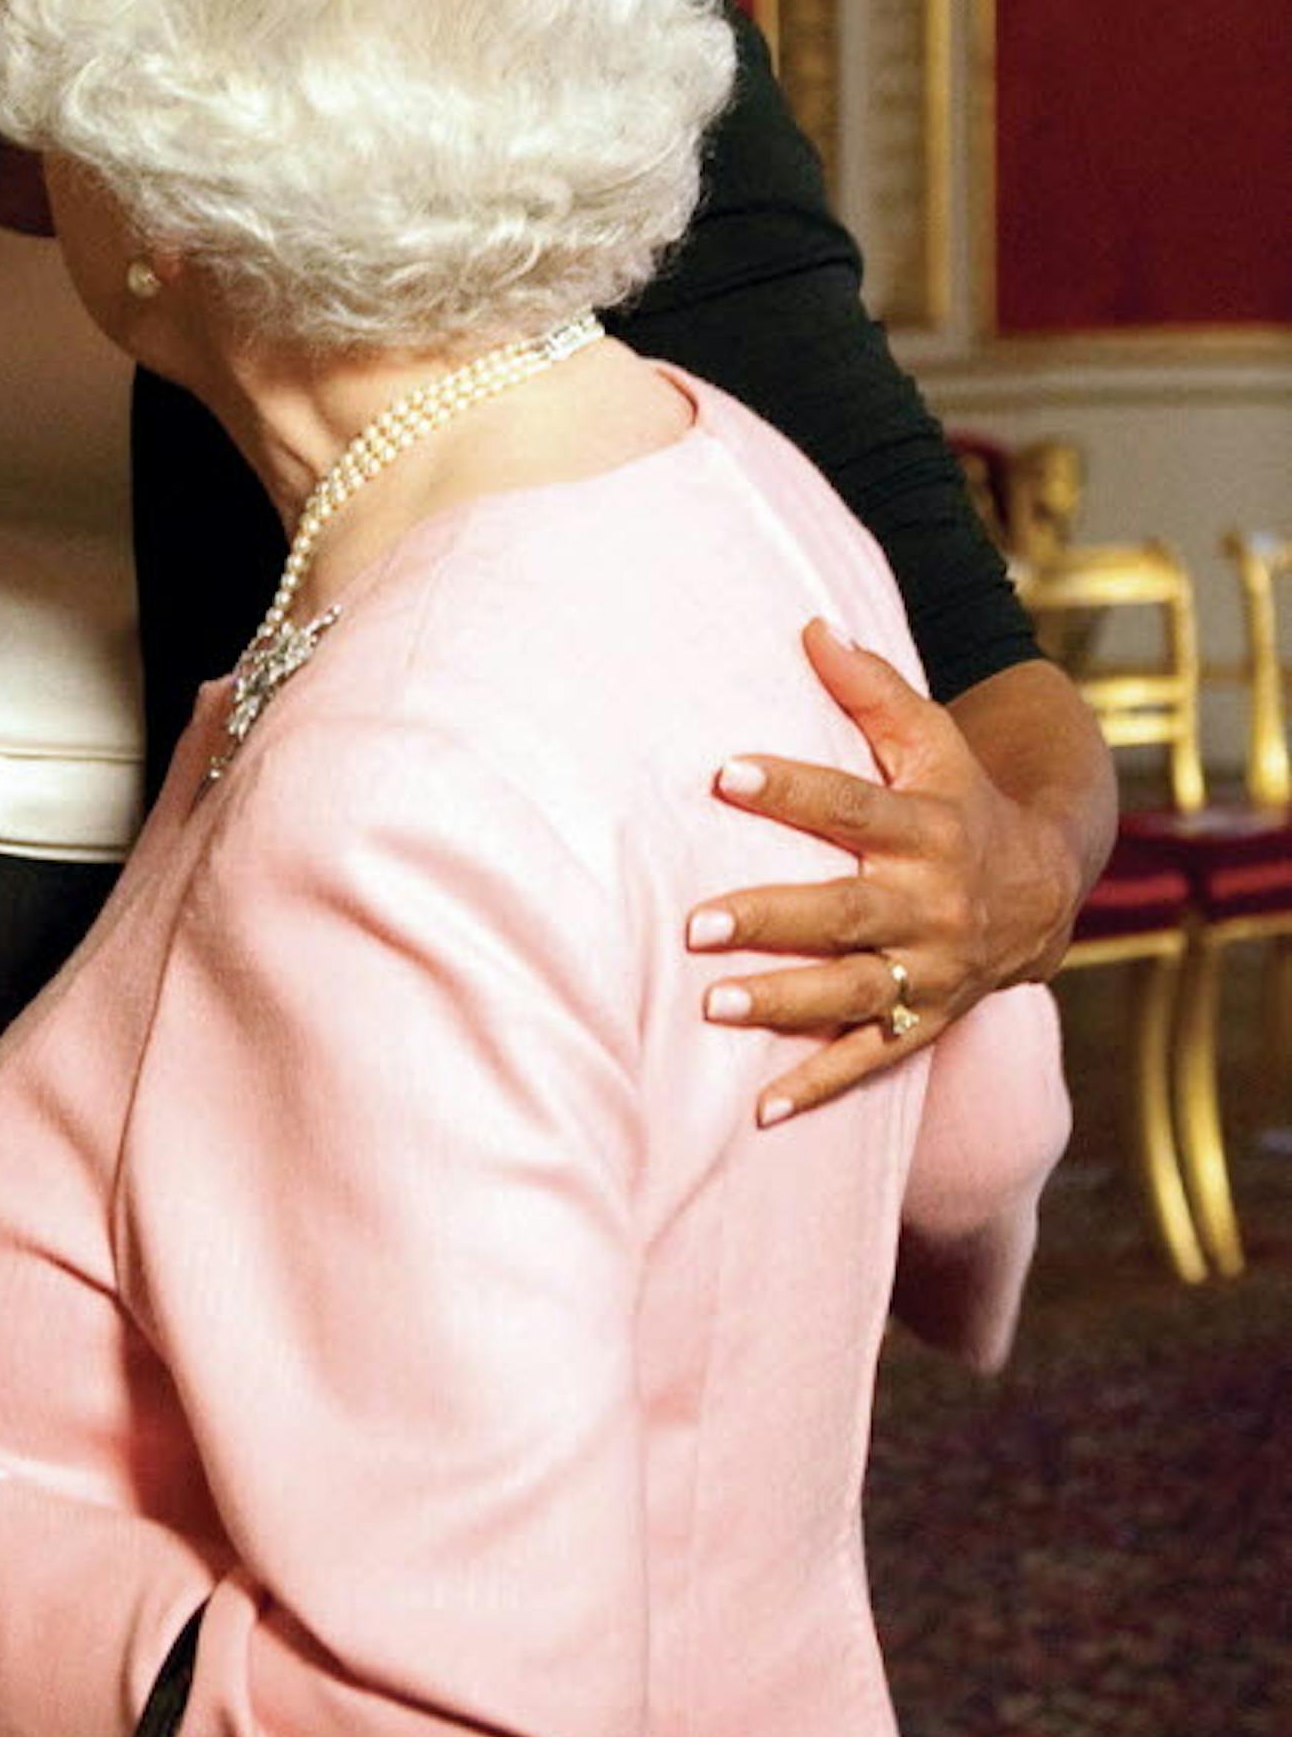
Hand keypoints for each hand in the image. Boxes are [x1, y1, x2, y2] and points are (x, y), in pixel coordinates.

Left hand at [687, 621, 1081, 1124]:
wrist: (1044, 887)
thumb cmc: (959, 799)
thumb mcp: (933, 739)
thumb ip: (872, 689)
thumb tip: (811, 626)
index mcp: (926, 828)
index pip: (852, 805)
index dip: (790, 788)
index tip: (724, 771)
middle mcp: (930, 905)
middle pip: (843, 912)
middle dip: (770, 919)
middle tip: (693, 924)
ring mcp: (929, 972)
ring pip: (851, 993)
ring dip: (783, 1003)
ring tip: (711, 1005)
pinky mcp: (925, 1023)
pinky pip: (871, 1061)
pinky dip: (819, 1088)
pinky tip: (760, 1110)